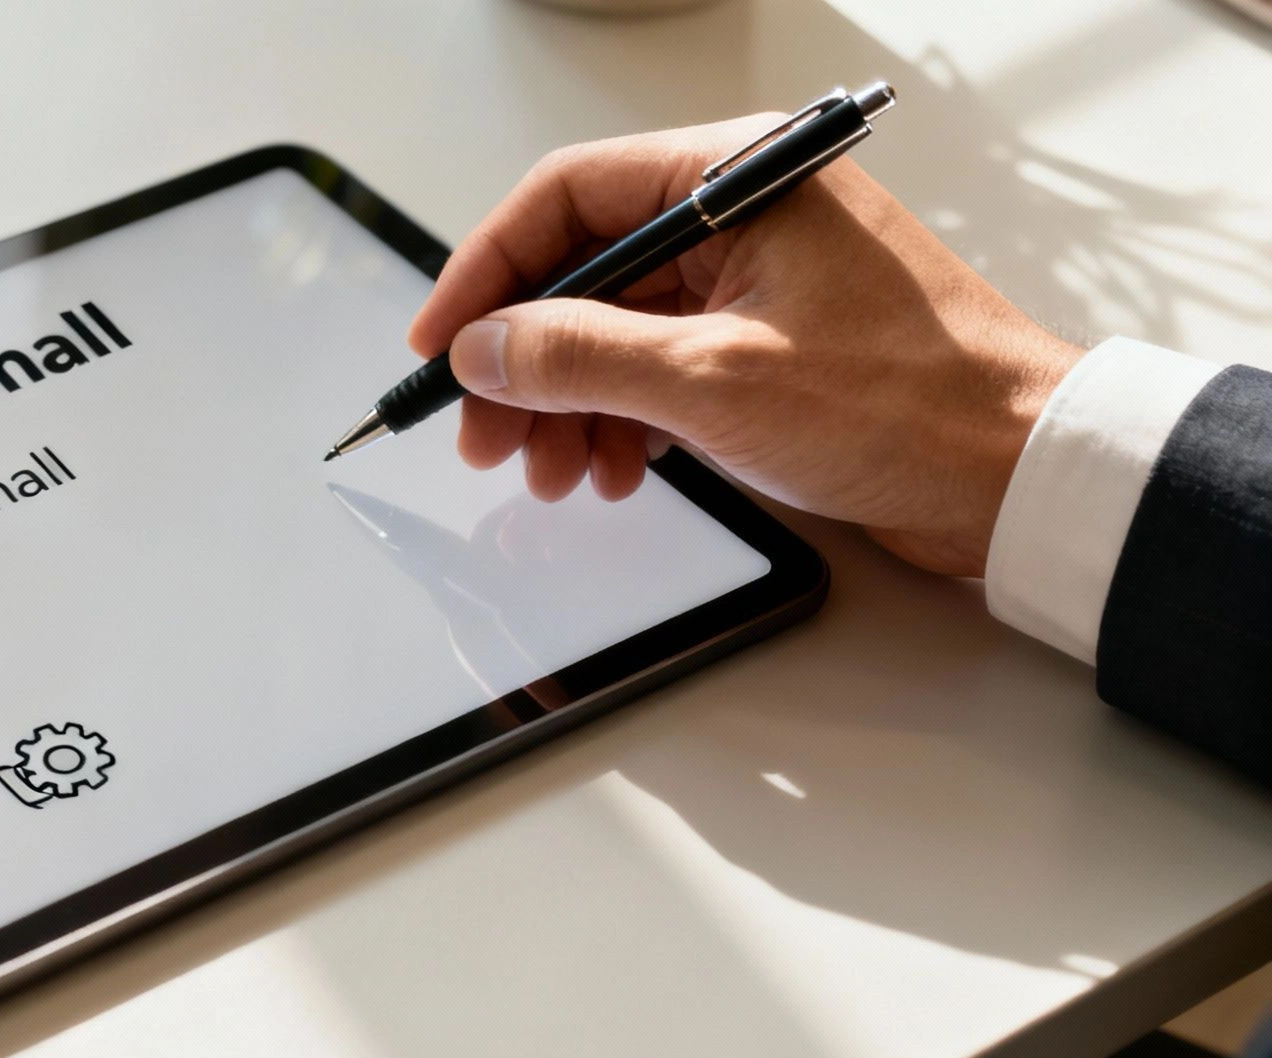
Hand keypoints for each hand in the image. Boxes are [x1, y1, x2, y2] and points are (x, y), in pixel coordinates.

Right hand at [408, 116, 1083, 576]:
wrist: (1020, 475)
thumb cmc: (909, 406)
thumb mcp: (711, 380)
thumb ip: (577, 356)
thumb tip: (484, 349)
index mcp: (736, 178)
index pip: (566, 199)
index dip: (485, 273)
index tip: (440, 345)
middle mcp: (743, 215)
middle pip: (583, 270)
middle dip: (524, 359)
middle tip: (484, 433)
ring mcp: (757, 280)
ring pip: (617, 327)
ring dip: (569, 403)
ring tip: (554, 473)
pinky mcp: (770, 341)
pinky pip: (662, 364)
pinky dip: (623, 418)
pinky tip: (613, 470)